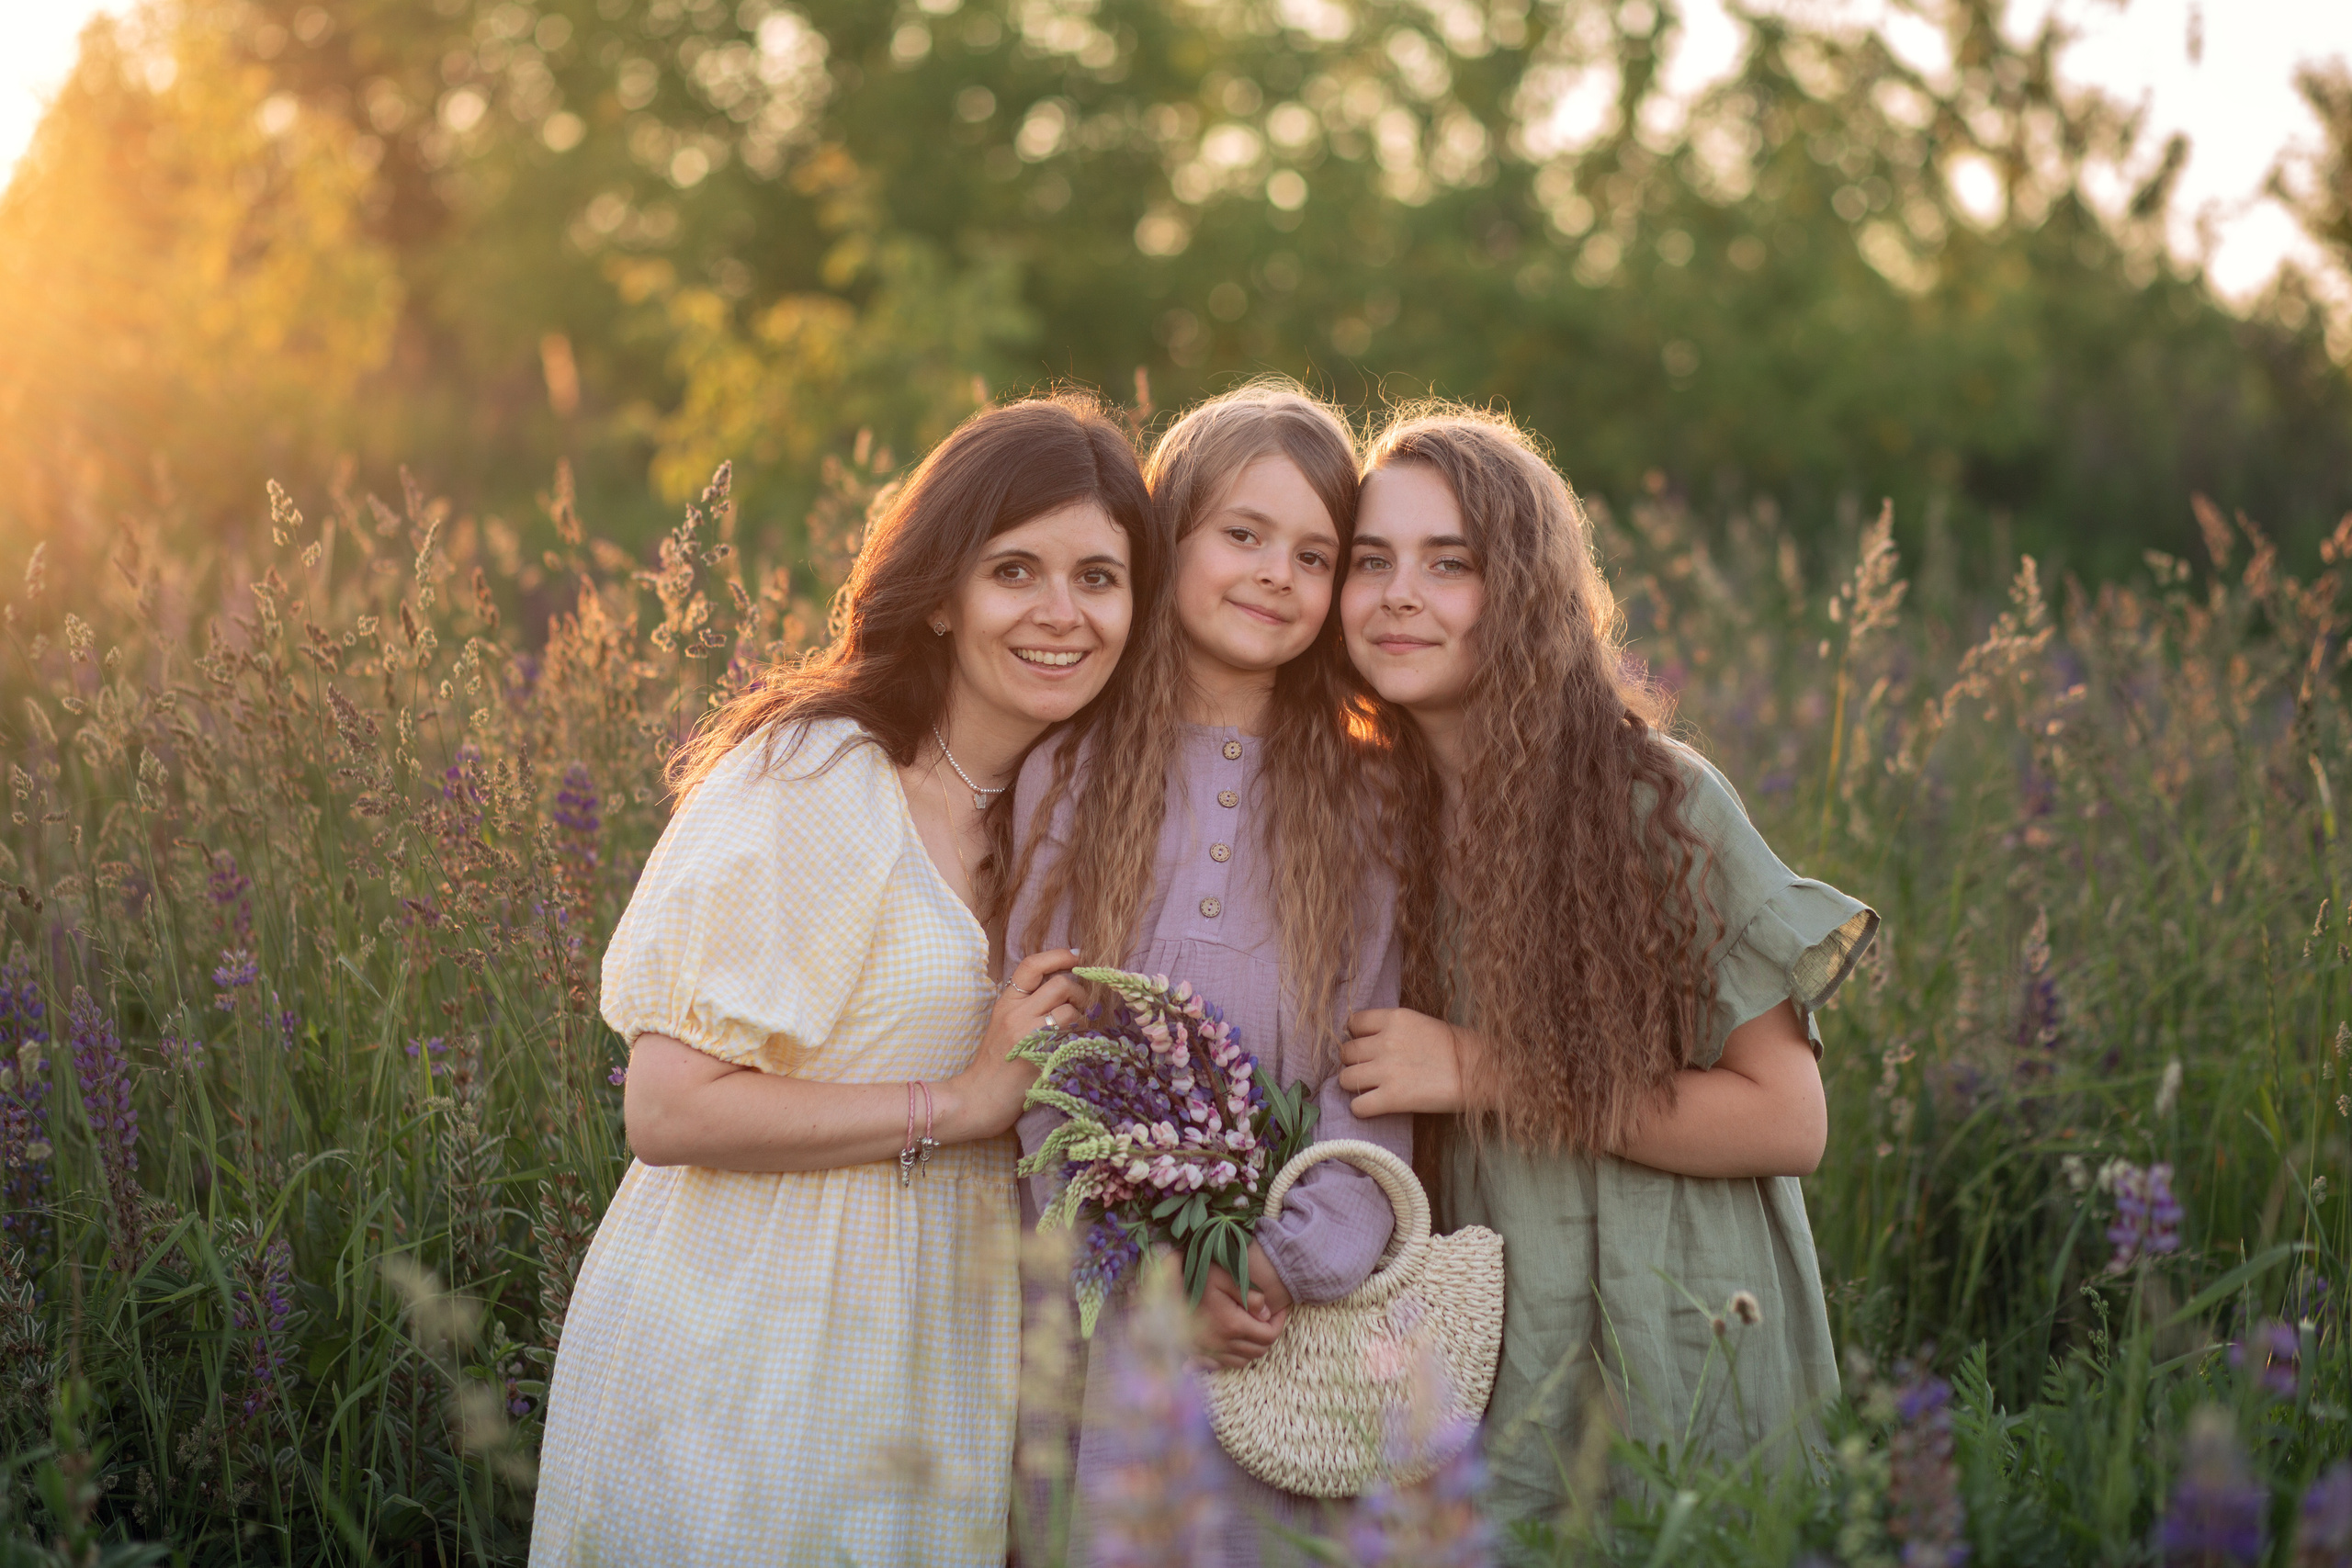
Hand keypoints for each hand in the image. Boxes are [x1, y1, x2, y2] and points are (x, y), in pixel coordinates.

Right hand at [936, 948, 1084, 1142]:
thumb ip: (1026, 1004)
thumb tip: (1063, 984)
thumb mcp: (1003, 1024)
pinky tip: (1073, 1045)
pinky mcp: (1041, 1057)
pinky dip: (1080, 1037)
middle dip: (1079, 992)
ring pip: (1071, 1010)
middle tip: (1080, 1006)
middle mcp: (1015, 1014)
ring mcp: (1028, 1036)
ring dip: (1082, 1017)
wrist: (979, 1099)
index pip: (1031, 966)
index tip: (1077, 955)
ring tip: (1076, 1029)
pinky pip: (1072, 1037)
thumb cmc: (995, 1064)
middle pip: (1060, 984)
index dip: (1058, 955)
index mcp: (1005, 1002)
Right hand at [1194, 1260, 1286, 1369]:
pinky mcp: (1199, 1353)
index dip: (1279, 1323)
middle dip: (1268, 1335)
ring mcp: (1210, 1351)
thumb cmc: (1198, 1276)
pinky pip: (1226, 1364)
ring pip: (1245, 1360)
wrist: (1165, 1286)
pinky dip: (1236, 1356)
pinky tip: (1235, 1342)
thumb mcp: (1226, 1277)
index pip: (1268, 1335)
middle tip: (1268, 1319)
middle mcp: (1222, 1343)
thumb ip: (1250, 1295)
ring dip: (1254, 1347)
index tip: (1279, 1311)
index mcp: (1232, 1324)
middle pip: (1259, 1351)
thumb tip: (1265, 1314)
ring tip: (1254, 1328)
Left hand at [1336, 1008, 1476, 1117]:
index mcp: (1394, 1018)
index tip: (1366, 1046)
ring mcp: (1386, 1070)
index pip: (1353, 1023)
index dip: (1357, 1036)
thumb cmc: (1459, 1048)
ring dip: (1354, 1085)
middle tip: (1369, 1070)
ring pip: (1345, 1078)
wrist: (1481, 1071)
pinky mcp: (1392, 1098)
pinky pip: (1357, 1106)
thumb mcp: (1422, 1024)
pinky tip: (1374, 1106)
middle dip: (1354, 1062)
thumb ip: (1393, 1029)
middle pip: (1346, 1052)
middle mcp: (1385, 1041)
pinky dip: (1361, 1109)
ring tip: (1370, 1089)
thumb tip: (1370, 1041)